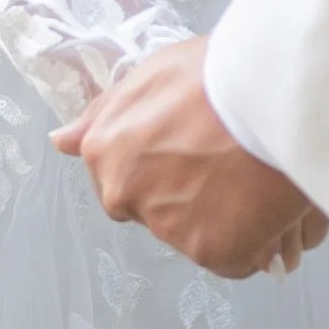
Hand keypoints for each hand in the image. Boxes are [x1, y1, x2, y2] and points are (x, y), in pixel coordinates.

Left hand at [53, 36, 328, 279]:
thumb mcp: (151, 73)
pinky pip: (236, 256)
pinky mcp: (212, 253)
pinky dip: (254, 239)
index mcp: (105, 151)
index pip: (122, 178)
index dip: (163, 163)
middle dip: (185, 196)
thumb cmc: (215, 72)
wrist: (268, 92)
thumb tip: (60, 141)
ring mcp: (168, 229)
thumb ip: (104, 114)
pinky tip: (266, 200)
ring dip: (222, 216)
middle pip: (155, 211)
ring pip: (197, 235)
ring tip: (251, 173)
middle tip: (224, 162)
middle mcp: (125, 195)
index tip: (192, 146)